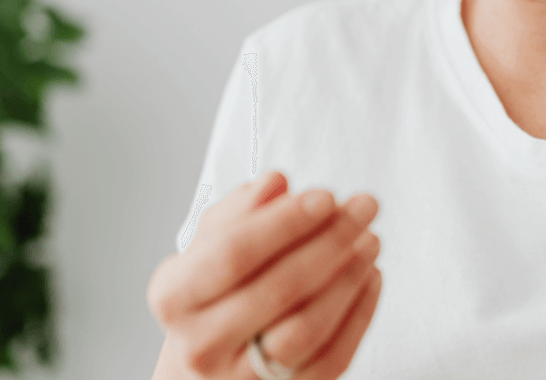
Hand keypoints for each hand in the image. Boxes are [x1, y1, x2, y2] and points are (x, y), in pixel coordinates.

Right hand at [147, 170, 382, 378]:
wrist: (206, 357)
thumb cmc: (214, 286)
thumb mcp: (212, 240)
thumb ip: (242, 209)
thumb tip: (277, 184)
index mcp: (174, 295)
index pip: (234, 253)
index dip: (284, 223)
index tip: (325, 195)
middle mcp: (201, 343)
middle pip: (277, 289)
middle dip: (329, 241)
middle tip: (364, 207)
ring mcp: (240, 377)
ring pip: (306, 329)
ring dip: (348, 279)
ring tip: (370, 240)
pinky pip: (331, 358)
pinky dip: (359, 315)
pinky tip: (371, 276)